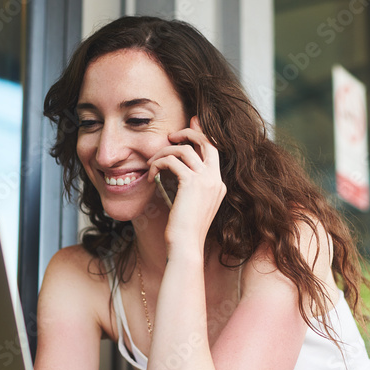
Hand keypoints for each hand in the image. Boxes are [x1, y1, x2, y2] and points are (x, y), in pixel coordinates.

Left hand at [148, 116, 226, 253]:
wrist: (186, 245)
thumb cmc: (184, 230)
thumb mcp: (191, 205)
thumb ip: (189, 186)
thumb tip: (176, 170)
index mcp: (218, 185)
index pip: (214, 150)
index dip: (203, 134)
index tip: (191, 124)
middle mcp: (216, 180)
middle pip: (207, 141)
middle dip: (188, 133)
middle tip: (171, 135)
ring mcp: (206, 180)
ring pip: (184, 150)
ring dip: (163, 153)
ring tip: (151, 164)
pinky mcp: (191, 183)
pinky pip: (172, 161)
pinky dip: (157, 164)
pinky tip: (151, 176)